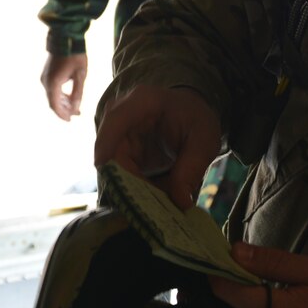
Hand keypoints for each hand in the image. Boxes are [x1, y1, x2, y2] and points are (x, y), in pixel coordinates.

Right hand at [41, 52, 87, 120]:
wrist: (66, 38)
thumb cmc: (75, 55)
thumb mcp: (80, 75)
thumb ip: (77, 92)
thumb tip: (76, 108)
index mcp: (53, 83)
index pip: (54, 105)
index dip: (62, 115)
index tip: (70, 120)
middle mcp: (46, 82)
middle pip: (53, 102)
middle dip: (65, 110)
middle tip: (77, 114)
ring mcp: (45, 78)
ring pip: (53, 96)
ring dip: (63, 103)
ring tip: (76, 108)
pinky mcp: (47, 74)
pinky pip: (52, 89)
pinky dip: (60, 96)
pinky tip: (70, 98)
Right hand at [93, 82, 222, 207]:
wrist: (190, 115)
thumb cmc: (196, 120)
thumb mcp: (204, 140)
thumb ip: (192, 167)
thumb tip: (180, 202)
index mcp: (143, 101)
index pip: (116, 119)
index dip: (106, 143)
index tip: (103, 168)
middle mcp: (121, 116)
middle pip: (109, 150)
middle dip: (125, 180)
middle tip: (147, 206)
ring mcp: (116, 135)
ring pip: (111, 167)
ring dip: (130, 188)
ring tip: (155, 205)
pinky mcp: (118, 152)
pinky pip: (119, 174)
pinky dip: (134, 189)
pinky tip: (152, 200)